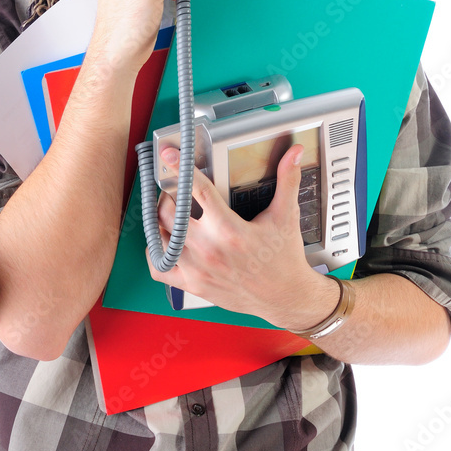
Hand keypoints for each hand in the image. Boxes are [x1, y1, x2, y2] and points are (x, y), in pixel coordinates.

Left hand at [146, 143, 336, 327]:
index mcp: (230, 230)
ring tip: (171, 210)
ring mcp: (198, 269)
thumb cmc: (284, 258)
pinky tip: (167, 240)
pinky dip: (155, 252)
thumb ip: (288, 180)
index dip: (181, 168)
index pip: (197, 190)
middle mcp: (209, 249)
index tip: (170, 153)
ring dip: (161, 220)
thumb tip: (295, 153)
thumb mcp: (286, 216)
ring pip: (160, 236)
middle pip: (171, 211)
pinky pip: (158, 266)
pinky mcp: (193, 285)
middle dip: (170, 193)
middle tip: (176, 187)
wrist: (286, 297)